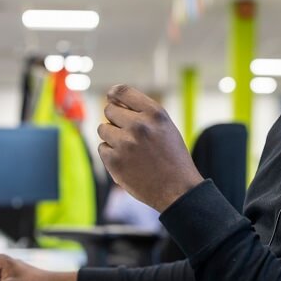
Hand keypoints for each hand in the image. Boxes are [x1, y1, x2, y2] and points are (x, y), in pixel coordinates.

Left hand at [97, 84, 203, 211]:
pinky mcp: (114, 161)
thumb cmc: (172, 156)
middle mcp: (139, 125)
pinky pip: (102, 148)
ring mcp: (125, 143)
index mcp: (154, 113)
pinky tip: (127, 161)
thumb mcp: (165, 126)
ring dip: (112, 137)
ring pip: (103, 129)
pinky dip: (111, 154)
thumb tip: (112, 99)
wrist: (177, 189)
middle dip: (115, 119)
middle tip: (127, 133)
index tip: (111, 98)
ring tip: (130, 149)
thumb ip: (142, 112)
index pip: (122, 91)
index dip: (114, 94)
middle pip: (109, 110)